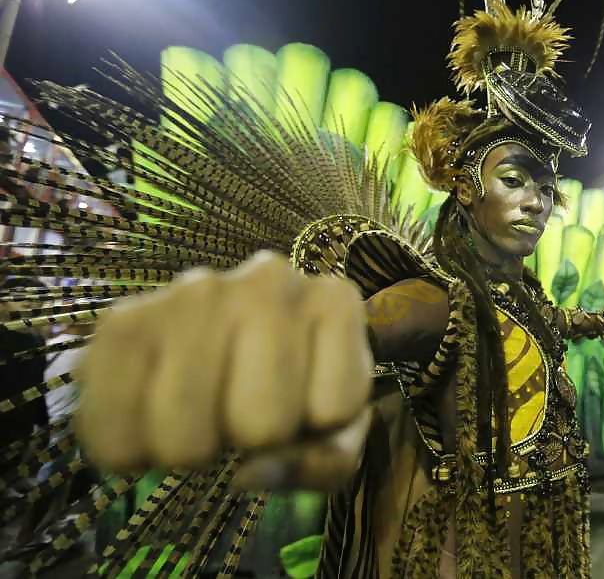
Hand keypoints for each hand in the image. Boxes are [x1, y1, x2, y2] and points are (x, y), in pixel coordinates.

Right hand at [75, 251, 372, 490]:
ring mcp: (193, 292)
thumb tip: (248, 474)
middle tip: (243, 411)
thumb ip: (323, 462)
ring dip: (191, 446)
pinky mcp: (124, 319)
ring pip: (189, 435)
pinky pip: (117, 431)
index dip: (314, 429)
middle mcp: (268, 280)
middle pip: (263, 425)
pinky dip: (127, 450)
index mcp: (334, 300)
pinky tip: (150, 415)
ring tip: (202, 409)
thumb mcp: (333, 431)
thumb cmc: (292, 391)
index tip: (302, 404)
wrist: (215, 348)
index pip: (332, 411)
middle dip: (252, 439)